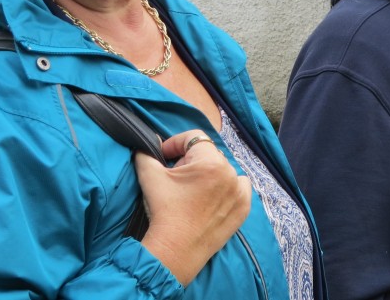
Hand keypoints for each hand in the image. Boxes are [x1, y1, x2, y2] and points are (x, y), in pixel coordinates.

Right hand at [135, 130, 251, 285]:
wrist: (175, 251)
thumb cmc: (163, 212)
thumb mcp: (150, 176)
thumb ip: (146, 154)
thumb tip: (146, 145)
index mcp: (210, 163)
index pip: (194, 138)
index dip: (176, 144)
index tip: (164, 156)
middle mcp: (230, 173)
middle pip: (208, 154)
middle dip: (191, 161)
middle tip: (175, 177)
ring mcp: (240, 191)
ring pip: (224, 169)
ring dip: (210, 174)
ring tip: (193, 189)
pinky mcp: (244, 207)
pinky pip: (239, 186)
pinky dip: (227, 188)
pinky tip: (211, 197)